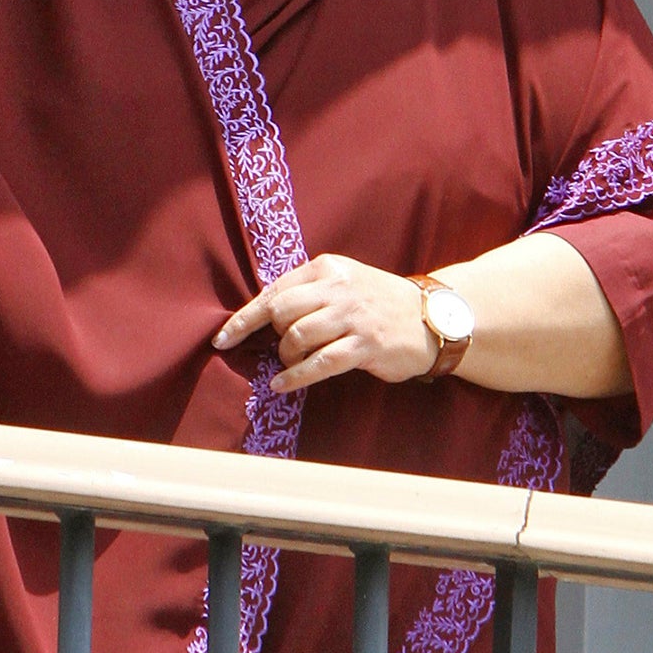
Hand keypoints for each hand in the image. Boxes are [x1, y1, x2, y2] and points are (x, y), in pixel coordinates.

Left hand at [213, 254, 435, 393]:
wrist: (430, 317)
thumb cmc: (377, 302)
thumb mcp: (343, 283)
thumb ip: (308, 292)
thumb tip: (263, 316)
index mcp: (327, 268)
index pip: (274, 291)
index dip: (244, 318)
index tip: (222, 338)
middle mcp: (338, 288)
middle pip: (280, 313)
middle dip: (273, 336)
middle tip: (283, 347)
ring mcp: (352, 317)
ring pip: (297, 338)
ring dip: (287, 357)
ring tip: (293, 362)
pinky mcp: (365, 345)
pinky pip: (319, 364)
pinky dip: (295, 377)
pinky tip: (281, 384)